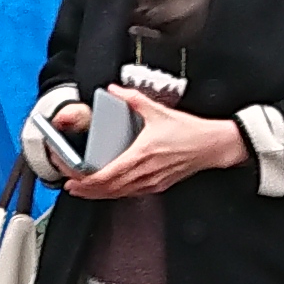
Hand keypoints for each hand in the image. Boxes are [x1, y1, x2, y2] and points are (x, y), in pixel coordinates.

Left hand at [61, 105, 252, 201]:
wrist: (213, 146)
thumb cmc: (190, 132)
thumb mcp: (158, 111)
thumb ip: (133, 99)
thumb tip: (114, 90)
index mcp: (141, 155)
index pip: (107, 175)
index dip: (87, 181)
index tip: (72, 180)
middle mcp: (145, 173)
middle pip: (109, 189)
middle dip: (87, 190)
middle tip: (71, 188)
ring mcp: (152, 182)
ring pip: (119, 194)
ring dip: (100, 194)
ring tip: (85, 190)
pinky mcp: (159, 185)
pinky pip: (132, 193)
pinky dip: (116, 193)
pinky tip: (109, 189)